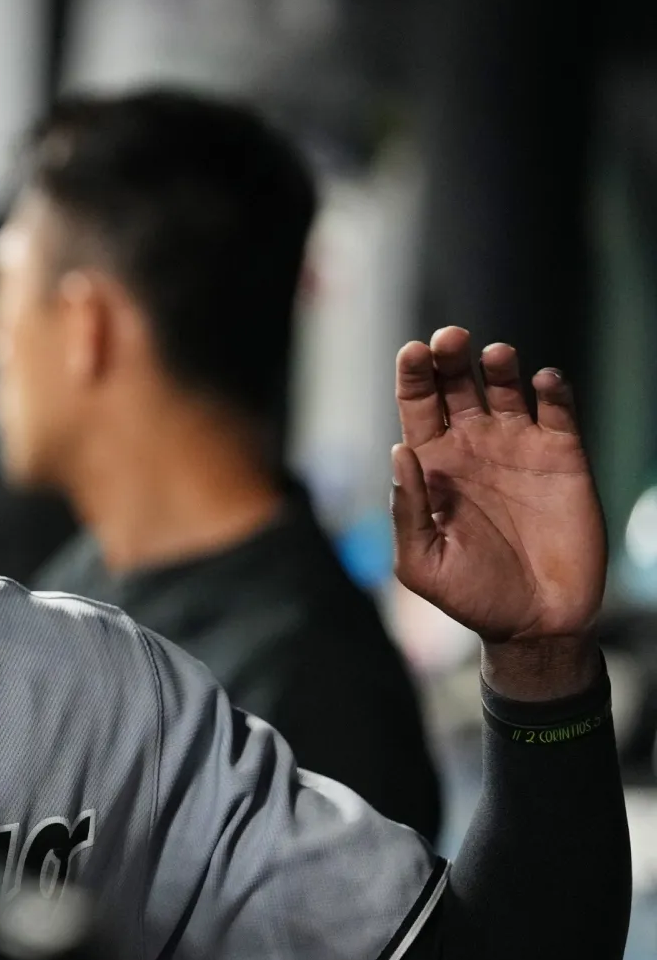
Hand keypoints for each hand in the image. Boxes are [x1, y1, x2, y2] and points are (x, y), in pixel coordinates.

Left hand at [392, 326, 605, 699]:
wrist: (535, 621)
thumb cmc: (470, 594)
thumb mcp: (421, 561)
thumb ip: (407, 509)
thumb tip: (398, 452)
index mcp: (432, 465)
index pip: (416, 405)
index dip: (412, 375)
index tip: (412, 351)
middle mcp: (472, 446)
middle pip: (456, 384)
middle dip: (449, 357)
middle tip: (449, 339)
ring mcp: (518, 447)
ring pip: (505, 387)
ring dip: (499, 365)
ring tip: (495, 355)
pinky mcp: (563, 456)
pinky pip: (557, 410)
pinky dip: (552, 389)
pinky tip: (543, 380)